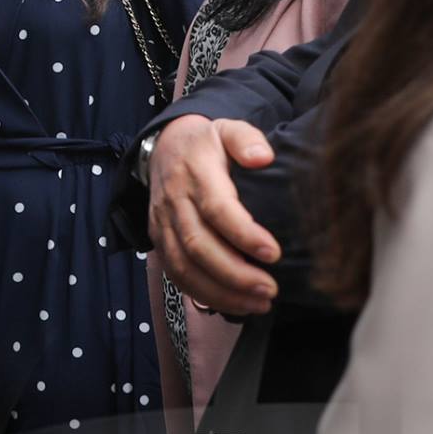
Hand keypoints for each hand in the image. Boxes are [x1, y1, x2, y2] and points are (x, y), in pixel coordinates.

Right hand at [148, 115, 282, 313]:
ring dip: (220, 291)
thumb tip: (264, 157)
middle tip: (271, 290)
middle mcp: (174, 201)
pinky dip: (202, 294)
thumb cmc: (207, 143)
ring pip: (184, 266)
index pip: (216, 208)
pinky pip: (175, 273)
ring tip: (257, 304)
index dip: (243, 234)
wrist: (163, 147)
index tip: (274, 253)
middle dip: (235, 274)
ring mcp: (162, 223)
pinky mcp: (158, 240)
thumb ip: (247, 139)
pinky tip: (233, 304)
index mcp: (195, 173)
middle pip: (198, 245)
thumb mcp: (228, 128)